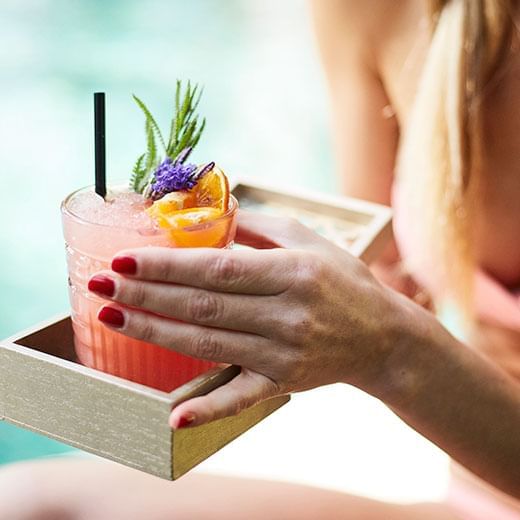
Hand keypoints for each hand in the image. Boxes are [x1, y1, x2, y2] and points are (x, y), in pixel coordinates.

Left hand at [89, 211, 402, 427]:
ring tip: (112, 317)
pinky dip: (208, 409)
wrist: (382, 337)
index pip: (218, 269)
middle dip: (146, 295)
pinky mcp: (284, 384)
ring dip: (155, 332)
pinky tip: (173, 419)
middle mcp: (288, 315)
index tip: (124, 258)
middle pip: (204, 306)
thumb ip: (259, 227)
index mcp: (294, 273)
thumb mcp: (309, 241)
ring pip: (209, 344)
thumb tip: (211, 212)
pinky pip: (242, 398)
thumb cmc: (342, 280)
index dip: (168, 265)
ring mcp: (285, 354)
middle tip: (99, 284)